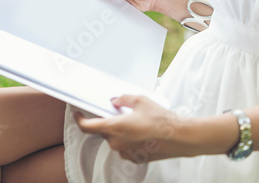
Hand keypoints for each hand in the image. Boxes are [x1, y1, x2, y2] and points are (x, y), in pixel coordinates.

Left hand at [74, 95, 192, 162]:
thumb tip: (115, 101)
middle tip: (119, 112)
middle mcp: (117, 142)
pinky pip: (125, 147)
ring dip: (120, 130)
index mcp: (114, 128)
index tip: (77, 113)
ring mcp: (125, 152)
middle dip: (108, 121)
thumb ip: (123, 99)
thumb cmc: (161, 119)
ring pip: (115, 139)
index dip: (79, 119)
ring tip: (136, 120)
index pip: (87, 126)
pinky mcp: (135, 158)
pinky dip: (129, 138)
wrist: (180, 137)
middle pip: (103, 131)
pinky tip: (142, 131)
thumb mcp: (140, 100)